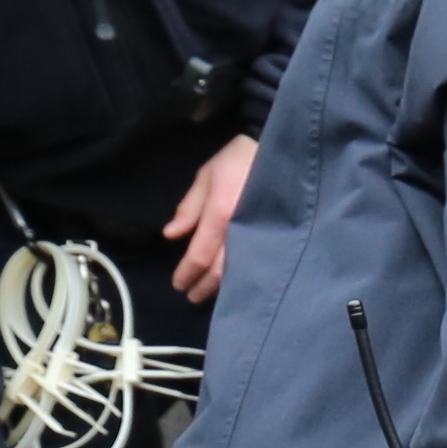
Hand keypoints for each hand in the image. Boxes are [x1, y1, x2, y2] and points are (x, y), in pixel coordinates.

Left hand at [165, 136, 257, 301]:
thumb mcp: (205, 177)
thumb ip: (189, 208)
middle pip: (220, 269)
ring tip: (209, 294)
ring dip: (221, 287)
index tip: (178, 285)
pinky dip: (240, 276)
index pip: (200, 254)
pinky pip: (253, 262)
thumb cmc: (234, 161)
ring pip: (238, 270)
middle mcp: (239, 229)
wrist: (275, 150)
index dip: (187, 273)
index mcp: (220, 213)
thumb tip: (171, 235)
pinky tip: (233, 283)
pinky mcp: (272, 235)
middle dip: (203, 287)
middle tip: (191, 297)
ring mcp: (258, 234)